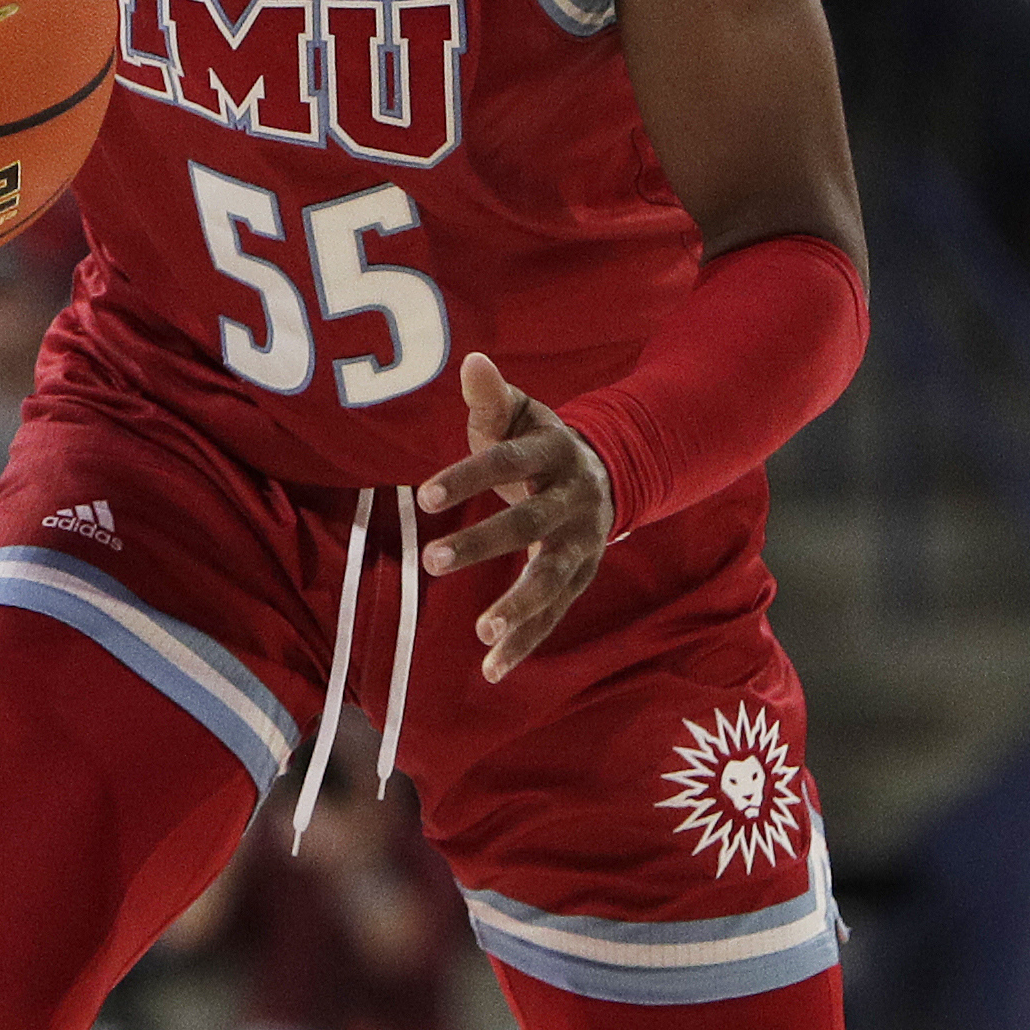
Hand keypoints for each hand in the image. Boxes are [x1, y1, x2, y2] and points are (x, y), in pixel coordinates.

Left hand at [417, 353, 615, 681]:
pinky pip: (554, 616)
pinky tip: (491, 669)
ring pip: (552, 578)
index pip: (507, 462)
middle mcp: (574, 500)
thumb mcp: (519, 415)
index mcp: (555, 451)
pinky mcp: (580, 578)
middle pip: (529, 525)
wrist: (606, 474)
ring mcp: (582, 543)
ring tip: (482, 630)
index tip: (423, 496)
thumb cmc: (539, 443)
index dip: (467, 477)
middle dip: (483, 544)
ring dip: (520, 606)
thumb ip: (491, 398)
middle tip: (431, 562)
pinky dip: (525, 643)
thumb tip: (472, 360)